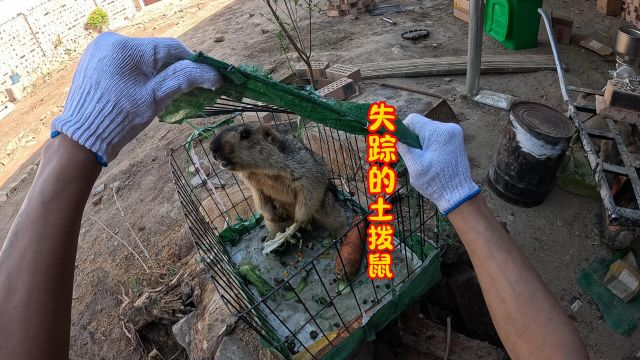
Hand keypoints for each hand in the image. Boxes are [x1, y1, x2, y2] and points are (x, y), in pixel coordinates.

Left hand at [52, 32, 221, 163]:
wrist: (83, 138)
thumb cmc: (121, 118)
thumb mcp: (157, 97)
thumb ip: (185, 79)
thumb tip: (215, 74)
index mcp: (126, 46)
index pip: (171, 48)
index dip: (193, 63)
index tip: (208, 80)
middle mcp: (111, 42)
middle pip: (156, 53)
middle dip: (174, 71)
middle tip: (188, 91)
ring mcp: (100, 52)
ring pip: (143, 59)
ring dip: (158, 74)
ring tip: (166, 95)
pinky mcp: (95, 63)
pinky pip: (127, 64)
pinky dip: (141, 76)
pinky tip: (144, 93)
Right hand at [397, 114, 479, 213]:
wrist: (458, 194)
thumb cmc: (435, 181)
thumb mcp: (414, 165)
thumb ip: (403, 147)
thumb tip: (392, 136)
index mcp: (438, 132)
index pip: (413, 120)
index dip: (403, 131)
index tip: (401, 145)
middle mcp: (449, 128)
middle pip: (421, 125)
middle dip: (413, 138)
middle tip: (413, 157)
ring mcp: (454, 134)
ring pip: (428, 131)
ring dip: (421, 143)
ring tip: (423, 160)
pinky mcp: (456, 140)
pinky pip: (436, 137)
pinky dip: (429, 145)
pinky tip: (431, 159)